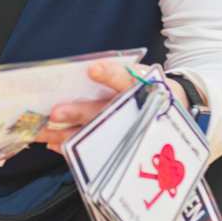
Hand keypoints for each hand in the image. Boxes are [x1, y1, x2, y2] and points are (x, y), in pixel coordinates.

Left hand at [35, 61, 184, 153]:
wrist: (177, 107)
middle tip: (55, 113)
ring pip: (95, 133)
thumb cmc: (151, 88)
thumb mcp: (145, 76)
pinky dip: (74, 148)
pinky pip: (96, 151)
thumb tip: (84, 72)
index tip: (93, 69)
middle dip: (78, 113)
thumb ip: (117, 75)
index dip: (110, 75)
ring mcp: (128, 131)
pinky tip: (54, 144)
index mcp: (143, 88)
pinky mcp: (123, 146)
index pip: (126, 79)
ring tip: (44, 132)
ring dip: (66, 133)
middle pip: (105, 111)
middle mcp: (134, 111)